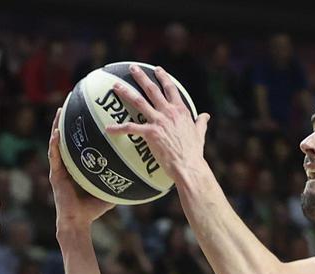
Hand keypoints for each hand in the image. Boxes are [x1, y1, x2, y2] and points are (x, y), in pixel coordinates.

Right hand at [49, 108, 113, 234]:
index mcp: (78, 164)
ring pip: (57, 142)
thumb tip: (141, 170)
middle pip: (68, 136)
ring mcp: (59, 168)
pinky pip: (54, 156)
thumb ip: (122, 178)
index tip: (89, 109)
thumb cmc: (93, 209)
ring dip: (58, 125)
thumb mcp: (111, 188)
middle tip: (73, 100)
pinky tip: (56, 132)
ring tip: (61, 110)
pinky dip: (55, 144)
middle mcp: (67, 163)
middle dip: (69, 118)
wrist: (78, 222)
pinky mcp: (54, 175)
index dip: (83, 126)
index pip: (81, 141)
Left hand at [106, 65, 210, 184]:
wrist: (188, 164)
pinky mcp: (151, 133)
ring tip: (115, 86)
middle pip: (152, 89)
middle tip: (132, 68)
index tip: (157, 70)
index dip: (163, 77)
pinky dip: (118, 128)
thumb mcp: (200, 133)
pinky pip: (130, 128)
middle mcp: (169, 112)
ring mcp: (159, 121)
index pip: (170, 89)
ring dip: (126, 92)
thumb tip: (206, 116)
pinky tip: (108, 128)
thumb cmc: (194, 152)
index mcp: (181, 110)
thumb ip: (201, 123)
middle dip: (141, 77)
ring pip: (139, 102)